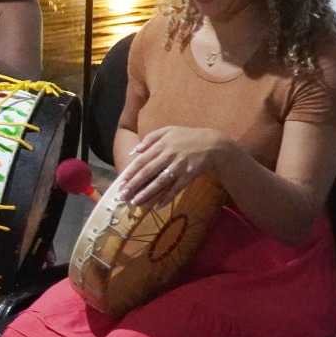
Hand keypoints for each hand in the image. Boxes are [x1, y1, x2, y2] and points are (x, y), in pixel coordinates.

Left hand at [118, 125, 239, 207]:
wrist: (215, 144)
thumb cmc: (189, 137)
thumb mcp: (169, 130)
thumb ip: (150, 138)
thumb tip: (135, 150)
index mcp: (161, 144)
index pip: (142, 161)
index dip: (130, 173)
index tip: (120, 183)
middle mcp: (168, 155)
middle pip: (148, 172)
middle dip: (134, 185)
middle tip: (123, 197)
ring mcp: (179, 165)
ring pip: (160, 182)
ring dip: (147, 193)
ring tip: (136, 203)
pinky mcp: (190, 174)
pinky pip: (176, 188)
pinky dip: (167, 197)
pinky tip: (158, 206)